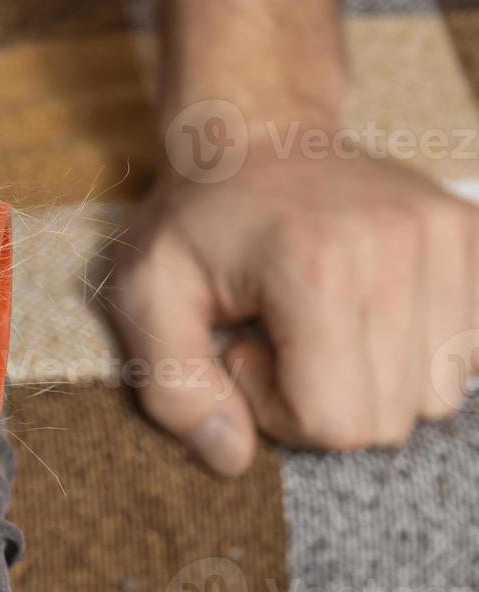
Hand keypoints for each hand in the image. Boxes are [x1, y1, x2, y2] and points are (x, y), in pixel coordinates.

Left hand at [109, 139, 476, 475]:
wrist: (255, 132)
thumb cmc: (195, 221)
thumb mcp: (145, 296)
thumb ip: (172, 387)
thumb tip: (230, 459)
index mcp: (316, 268)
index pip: (333, 421)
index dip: (278, 409)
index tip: (246, 353)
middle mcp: (401, 250)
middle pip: (388, 419)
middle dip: (322, 401)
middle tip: (279, 338)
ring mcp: (450, 239)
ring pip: (436, 395)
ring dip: (371, 381)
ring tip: (318, 323)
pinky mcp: (474, 238)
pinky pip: (471, 353)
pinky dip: (418, 353)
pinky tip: (365, 313)